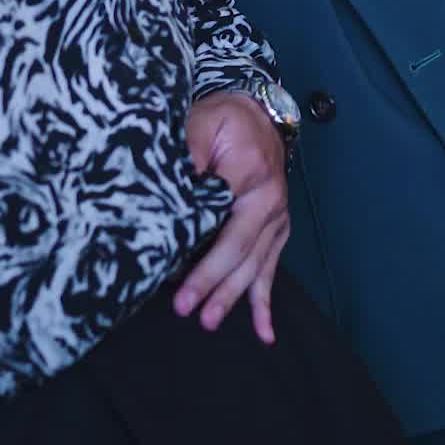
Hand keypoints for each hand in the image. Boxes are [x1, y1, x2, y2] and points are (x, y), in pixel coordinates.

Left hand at [174, 90, 289, 343]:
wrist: (259, 112)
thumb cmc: (224, 119)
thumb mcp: (200, 123)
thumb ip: (185, 154)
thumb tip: (168, 192)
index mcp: (249, 171)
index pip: (220, 218)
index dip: (199, 253)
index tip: (176, 281)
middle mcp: (269, 198)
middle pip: (240, 249)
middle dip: (214, 282)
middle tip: (188, 309)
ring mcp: (276, 216)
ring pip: (255, 264)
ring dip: (233, 296)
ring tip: (209, 320)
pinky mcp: (277, 229)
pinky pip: (271, 268)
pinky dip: (265, 302)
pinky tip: (264, 332)